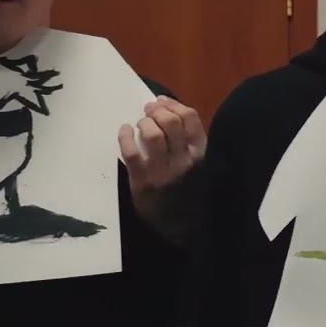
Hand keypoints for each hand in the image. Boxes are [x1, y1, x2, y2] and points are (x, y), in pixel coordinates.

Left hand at [120, 96, 206, 218]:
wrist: (179, 224)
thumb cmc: (188, 189)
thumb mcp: (199, 163)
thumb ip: (190, 141)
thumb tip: (169, 111)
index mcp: (201, 153)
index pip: (190, 118)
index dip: (173, 105)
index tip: (161, 102)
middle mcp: (184, 160)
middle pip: (171, 122)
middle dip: (156, 111)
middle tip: (147, 111)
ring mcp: (163, 171)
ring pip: (153, 135)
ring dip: (144, 123)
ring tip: (140, 124)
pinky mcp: (143, 181)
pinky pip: (132, 153)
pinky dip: (125, 137)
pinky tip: (124, 131)